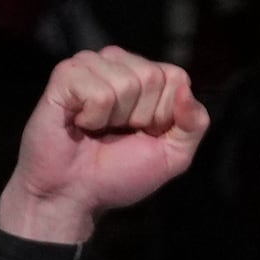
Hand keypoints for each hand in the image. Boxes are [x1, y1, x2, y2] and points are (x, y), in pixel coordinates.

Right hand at [0, 46, 206, 242]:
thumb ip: (194, 124)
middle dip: (139, 117)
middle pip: (152, 76)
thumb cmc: (118, 175)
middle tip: (115, 133)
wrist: (74, 196)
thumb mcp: (172, 156)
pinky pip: (100, 92)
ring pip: (126, 82)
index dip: (164, 114)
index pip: (175, 77)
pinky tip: (80, 124)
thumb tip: (186, 89)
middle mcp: (117, 63)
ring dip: (114, 118)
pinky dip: (93, 118)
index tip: (143, 134)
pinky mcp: (65, 76)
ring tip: (96, 129)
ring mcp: (89, 65)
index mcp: (144, 77)